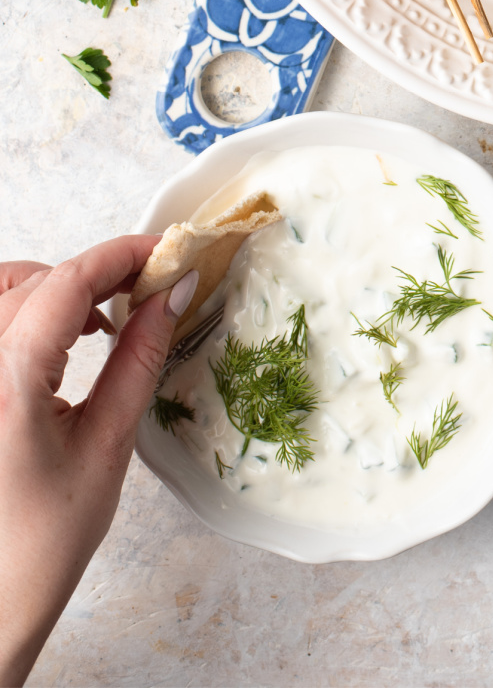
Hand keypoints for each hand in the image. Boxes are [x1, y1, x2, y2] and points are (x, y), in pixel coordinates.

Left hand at [0, 238, 194, 685]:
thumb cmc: (42, 543)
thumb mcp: (108, 445)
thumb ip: (139, 358)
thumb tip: (171, 295)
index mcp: (7, 384)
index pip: (67, 283)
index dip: (121, 255)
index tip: (164, 253)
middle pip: (34, 280)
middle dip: (94, 272)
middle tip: (147, 287)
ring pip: (1, 290)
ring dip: (53, 287)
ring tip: (99, 318)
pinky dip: (24, 310)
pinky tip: (60, 340)